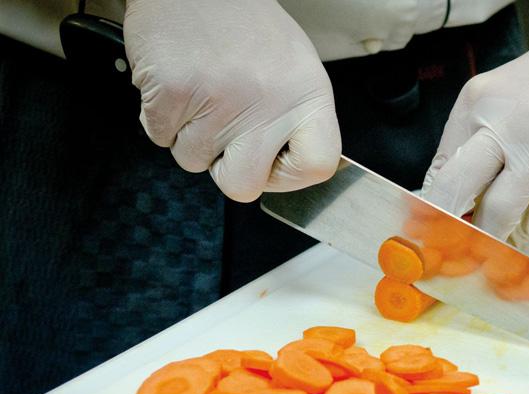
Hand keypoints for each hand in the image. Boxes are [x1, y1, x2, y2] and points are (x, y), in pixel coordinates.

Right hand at [124, 0, 340, 201]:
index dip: (290, 176)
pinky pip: (160, 137)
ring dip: (190, 135)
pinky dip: (161, 117)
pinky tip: (179, 84)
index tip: (274, 163)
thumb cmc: (243, 22)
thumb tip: (288, 165)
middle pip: (244, 186)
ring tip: (201, 93)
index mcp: (307, 96)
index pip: (318, 165)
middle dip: (226, 168)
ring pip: (194, 160)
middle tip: (225, 137)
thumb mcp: (294, 67)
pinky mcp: (174, 95)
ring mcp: (219, 102)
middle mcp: (268, 103)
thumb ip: (295, 117)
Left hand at [421, 0, 528, 244]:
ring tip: (490, 247)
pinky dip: (525, 230)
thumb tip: (454, 205)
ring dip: (492, 239)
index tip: (430, 238)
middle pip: (455, 192)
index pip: (438, 172)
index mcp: (475, 106)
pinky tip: (523, 225)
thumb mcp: (501, 101)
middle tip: (447, 253)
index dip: (431, 212)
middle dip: (446, 230)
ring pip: (499, 215)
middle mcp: (501, 125)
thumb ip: (476, 148)